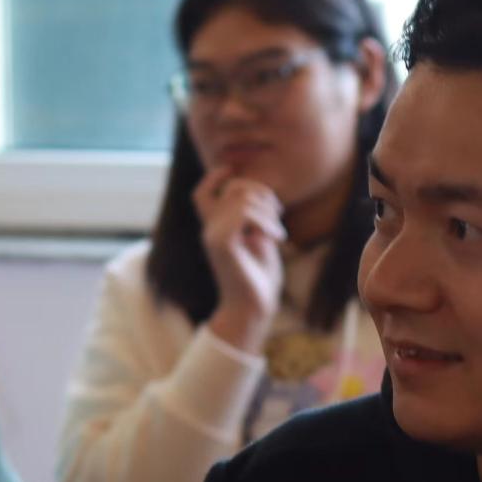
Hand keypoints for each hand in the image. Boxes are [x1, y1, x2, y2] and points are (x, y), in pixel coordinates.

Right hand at [195, 166, 285, 353]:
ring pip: (241, 197)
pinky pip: (243, 213)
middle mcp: (209, 230)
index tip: (236, 173)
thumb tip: (256, 190)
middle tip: (278, 214)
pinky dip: (265, 221)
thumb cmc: (259, 277)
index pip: (203, 193)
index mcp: (215, 228)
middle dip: (262, 192)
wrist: (253, 308)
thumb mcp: (259, 238)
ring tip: (278, 231)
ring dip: (268, 209)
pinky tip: (276, 238)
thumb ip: (253, 216)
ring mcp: (212, 236)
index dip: (216, 176)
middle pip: (233, 188)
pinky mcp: (221, 244)